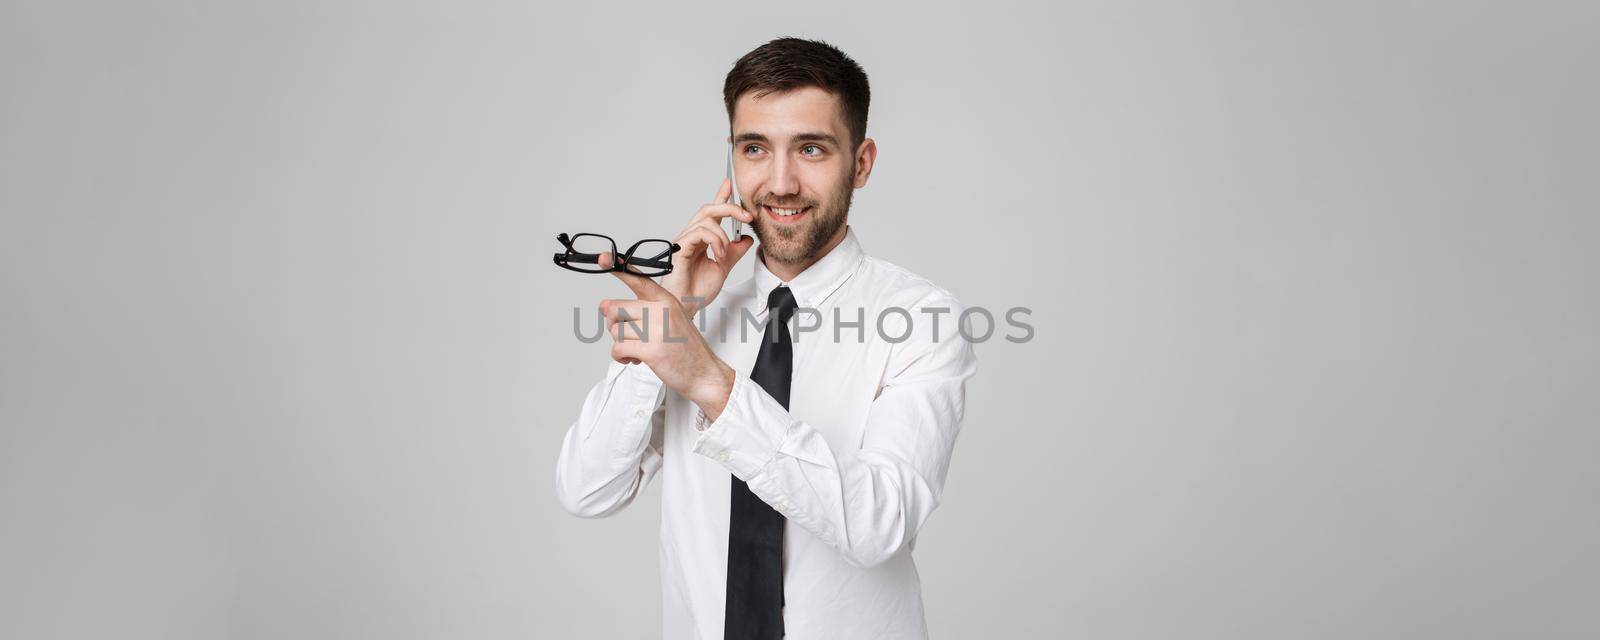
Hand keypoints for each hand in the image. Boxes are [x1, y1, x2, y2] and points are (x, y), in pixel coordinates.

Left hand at [599, 252, 736, 418]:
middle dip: (614, 325)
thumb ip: (642, 310)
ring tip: (636, 350)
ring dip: (620, 344)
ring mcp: (657, 329)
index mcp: (666, 299)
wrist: (704, 373)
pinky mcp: (652, 350)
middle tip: (627, 335)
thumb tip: (604, 306)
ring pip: (615, 330)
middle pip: (615, 308)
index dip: (618, 268)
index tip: (604, 257)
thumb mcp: (670, 319)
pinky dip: (620, 357)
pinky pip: (618, 348)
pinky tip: (634, 359)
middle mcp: (661, 309)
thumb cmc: (685, 348)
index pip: (638, 279)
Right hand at [661, 179, 755, 315]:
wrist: (689, 306)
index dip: (720, 196)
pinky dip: (715, 241)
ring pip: (707, 219)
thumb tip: (747, 238)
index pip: (712, 213)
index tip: (729, 184)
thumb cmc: (698, 290)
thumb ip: (735, 251)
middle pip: (709, 209)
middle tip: (747, 216)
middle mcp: (691, 236)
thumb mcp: (724, 266)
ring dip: (723, 235)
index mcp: (701, 239)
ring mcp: (684, 240)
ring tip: (724, 254)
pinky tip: (718, 255)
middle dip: (730, 207)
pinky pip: (700, 232)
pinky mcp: (680, 247)